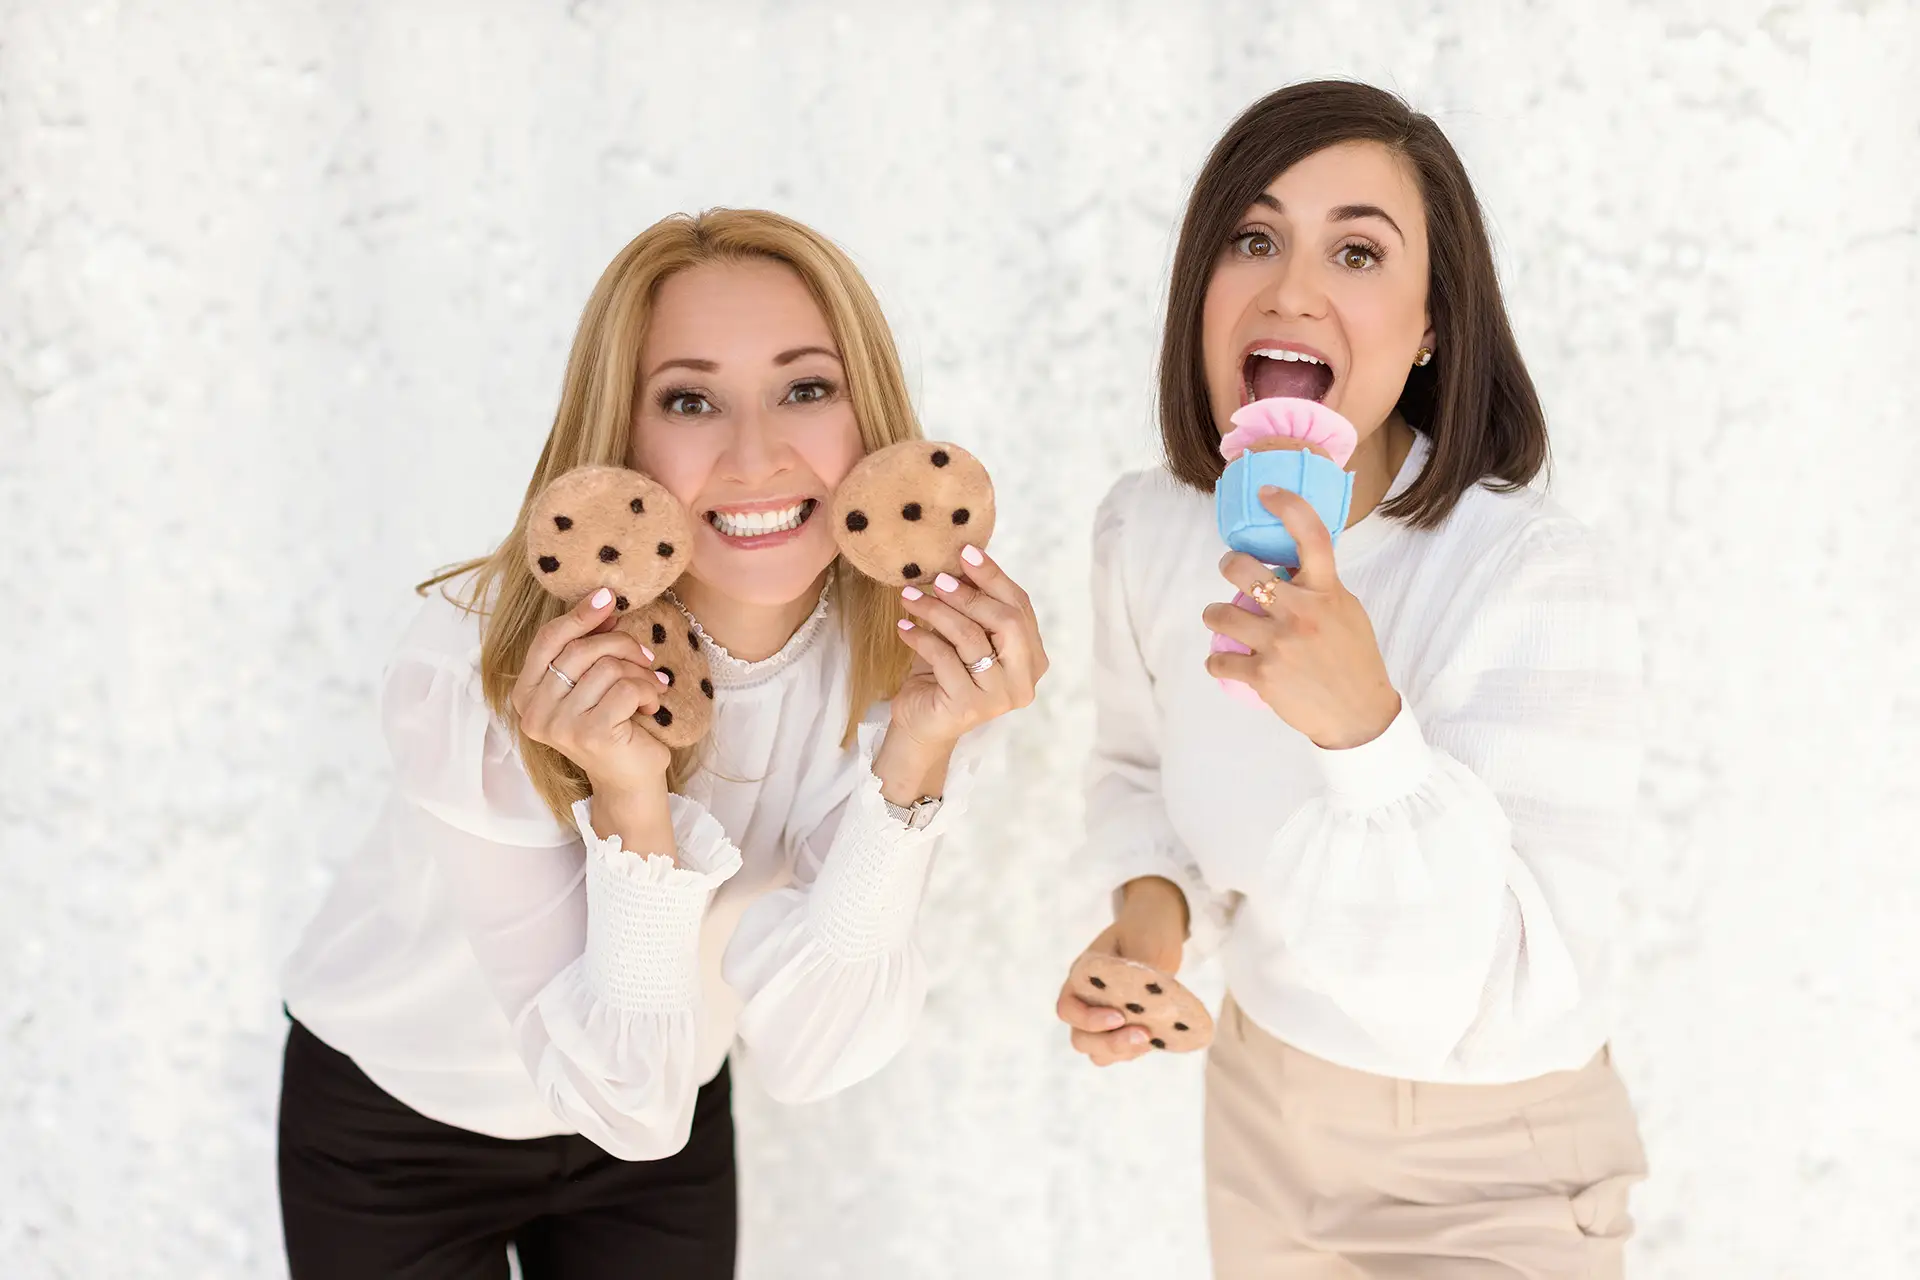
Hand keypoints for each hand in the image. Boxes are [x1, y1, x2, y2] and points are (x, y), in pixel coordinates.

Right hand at [511, 587, 671, 795]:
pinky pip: (625, 688)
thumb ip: (588, 649)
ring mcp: (559, 725)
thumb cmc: (613, 727)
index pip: (547, 641)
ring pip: (606, 668)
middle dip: (622, 645)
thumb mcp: (593, 684)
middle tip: (647, 656)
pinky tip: (651, 706)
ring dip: (639, 672)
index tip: (608, 597)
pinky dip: (647, 691)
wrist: (630, 781)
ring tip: (651, 688)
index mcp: (526, 695)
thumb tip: (603, 602)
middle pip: (580, 650)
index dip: (578, 615)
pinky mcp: (589, 734)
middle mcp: (533, 712)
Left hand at [890, 544, 1047, 749]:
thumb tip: (966, 557)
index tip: (966, 551)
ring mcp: (1000, 697)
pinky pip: (945, 659)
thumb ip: (975, 606)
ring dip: (937, 611)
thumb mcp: (964, 635)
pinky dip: (921, 638)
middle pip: (1005, 621)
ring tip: (909, 598)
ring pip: (971, 637)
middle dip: (968, 594)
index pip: (1020, 608)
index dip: (994, 577)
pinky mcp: (969, 707)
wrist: (922, 723)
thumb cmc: (945, 675)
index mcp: (1033, 658)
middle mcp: (1024, 680)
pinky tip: (903, 628)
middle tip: (936, 579)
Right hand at [1056, 876, 1188, 1066]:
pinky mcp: (1126, 1029)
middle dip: (1109, 1043)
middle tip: (1144, 1034)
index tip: (1119, 1016)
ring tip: (1151, 1038)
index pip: (1067, 1009)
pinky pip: (1122, 1053)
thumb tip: (1146, 1002)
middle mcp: (1088, 1002)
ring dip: (1123, 1051)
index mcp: (1082, 977)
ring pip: (1099, 1052)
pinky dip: (1137, 1051)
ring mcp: (1105, 1019)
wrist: (1157, 932)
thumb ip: (1141, 968)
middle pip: (1081, 1038)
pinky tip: (1160, 1038)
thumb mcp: (1143, 940)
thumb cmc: (1145, 931)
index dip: (1087, 1020)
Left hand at [1202, 487, 1400, 749]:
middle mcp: (1301, 611)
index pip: (1310, 534)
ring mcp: (1279, 643)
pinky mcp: (1262, 676)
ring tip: (1221, 618)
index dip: (1286, 505)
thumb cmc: (1353, 658)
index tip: (1266, 492)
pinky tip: (1224, 661)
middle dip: (1229, 564)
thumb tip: (1288, 568)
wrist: (1359, 713)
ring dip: (1214, 614)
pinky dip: (1217, 661)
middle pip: (1243, 569)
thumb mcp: (1347, 611)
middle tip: (1232, 570)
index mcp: (1326, 591)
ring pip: (1219, 613)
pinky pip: (1218, 660)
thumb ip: (1319, 587)